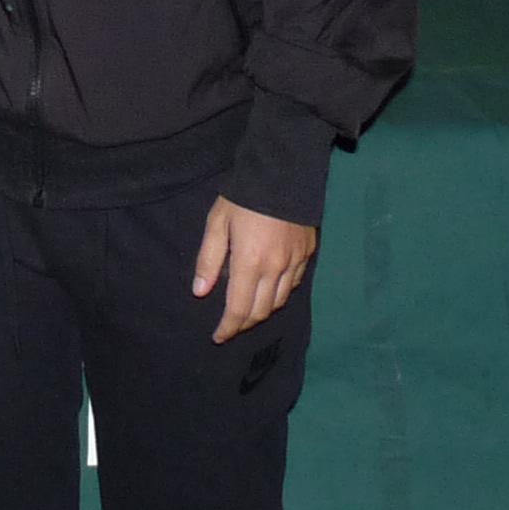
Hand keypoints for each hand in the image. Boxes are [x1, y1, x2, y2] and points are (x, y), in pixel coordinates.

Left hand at [192, 198, 316, 344]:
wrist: (282, 172)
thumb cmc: (243, 197)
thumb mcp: (217, 224)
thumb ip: (209, 260)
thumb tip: (200, 291)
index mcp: (250, 263)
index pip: (240, 309)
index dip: (228, 327)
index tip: (218, 336)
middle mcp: (276, 269)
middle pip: (261, 311)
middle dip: (244, 323)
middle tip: (231, 324)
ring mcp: (295, 262)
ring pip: (279, 301)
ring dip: (262, 311)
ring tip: (248, 309)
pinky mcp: (308, 254)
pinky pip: (294, 285)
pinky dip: (280, 294)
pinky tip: (269, 289)